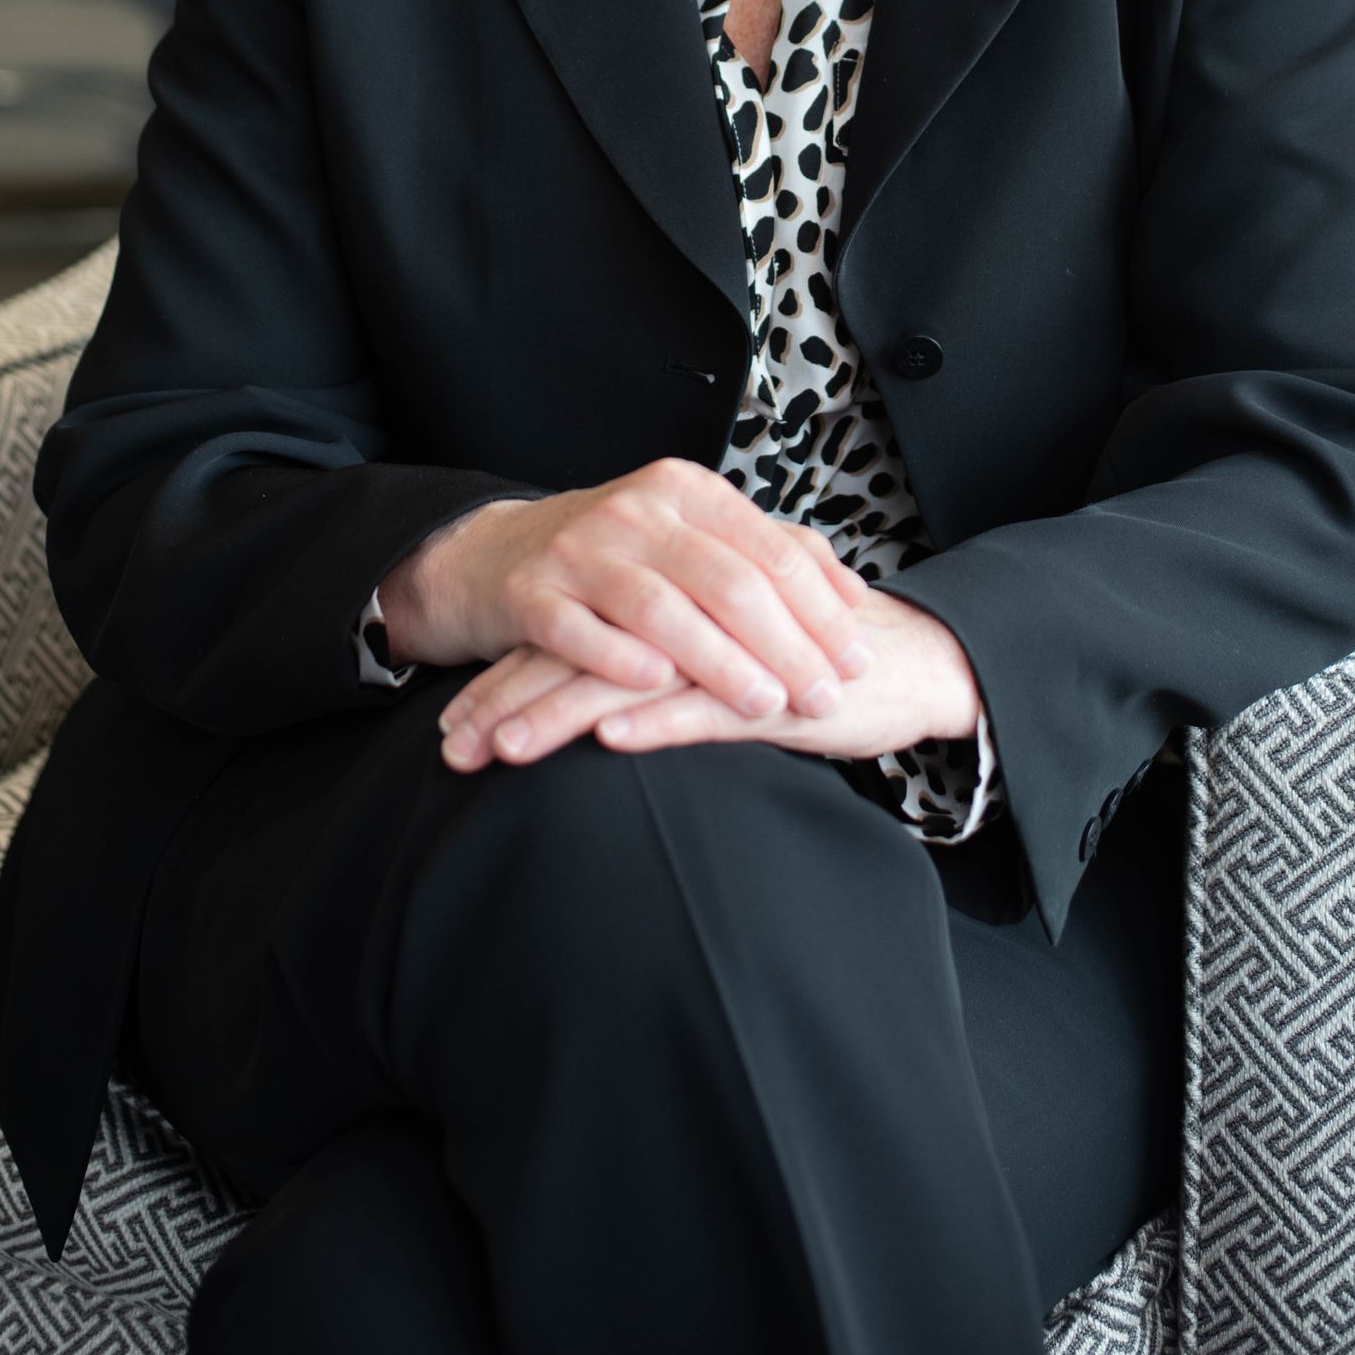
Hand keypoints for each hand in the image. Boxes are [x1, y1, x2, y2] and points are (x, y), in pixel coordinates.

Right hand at [376, 454, 876, 723]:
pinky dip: (621, 660)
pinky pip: (581, 631)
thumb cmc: (615, 558)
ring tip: (766, 704)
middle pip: (726, 580)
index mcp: (684, 491)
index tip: (858, 656)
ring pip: (663, 608)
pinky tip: (657, 687)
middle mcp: (636, 511)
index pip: (769, 548)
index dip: (820, 606)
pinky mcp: (530, 595)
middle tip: (826, 694)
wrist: (494, 557)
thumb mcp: (688, 537)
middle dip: (786, 643)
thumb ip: (766, 556)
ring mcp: (580, 551)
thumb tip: (854, 593)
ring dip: (720, 662)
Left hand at [436, 586, 980, 773]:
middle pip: (580, 651)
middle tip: (450, 747)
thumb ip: (655, 676)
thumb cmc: (802, 673)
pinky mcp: (772, 688)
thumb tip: (581, 716)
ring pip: (627, 677)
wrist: (904, 667)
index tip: (453, 725)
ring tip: (502, 749)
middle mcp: (688, 615)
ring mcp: (729, 649)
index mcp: (667, 605)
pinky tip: (607, 740)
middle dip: (509, 701)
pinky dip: (655, 720)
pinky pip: (703, 705)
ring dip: (559, 713)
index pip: (571, 634)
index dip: (509, 676)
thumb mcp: (715, 675)